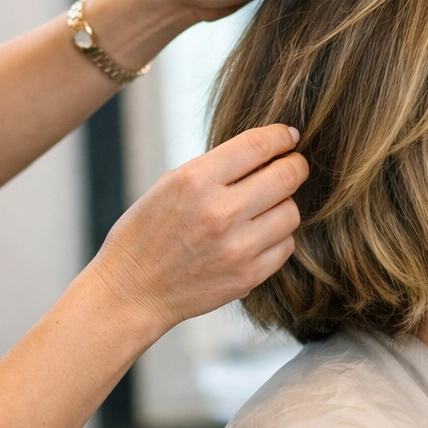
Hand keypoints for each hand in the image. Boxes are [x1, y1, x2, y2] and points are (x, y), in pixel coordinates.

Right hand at [83, 124, 306, 332]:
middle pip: (287, 176)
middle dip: (295, 166)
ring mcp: (237, 247)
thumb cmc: (147, 232)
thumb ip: (216, 167)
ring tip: (265, 207)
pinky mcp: (247, 276)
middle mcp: (220, 212)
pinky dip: (277, 237)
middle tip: (292, 166)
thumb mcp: (170, 184)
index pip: (258, 145)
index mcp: (195, 181)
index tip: (289, 136)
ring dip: (283, 205)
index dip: (282, 136)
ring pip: (291, 212)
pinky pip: (285, 246)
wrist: (132, 291)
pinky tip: (257, 236)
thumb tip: (266, 151)